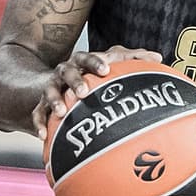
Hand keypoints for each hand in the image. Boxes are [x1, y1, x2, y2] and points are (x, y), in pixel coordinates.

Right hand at [31, 45, 166, 136]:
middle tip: (83, 93)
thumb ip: (132, 59)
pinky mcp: (41, 105)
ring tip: (61, 112)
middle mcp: (64, 73)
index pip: (88, 58)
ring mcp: (51, 88)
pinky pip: (37, 114)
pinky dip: (39, 124)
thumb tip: (158, 58)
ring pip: (49, 92)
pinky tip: (44, 137)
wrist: (56, 81)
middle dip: (74, 82)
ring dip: (55, 101)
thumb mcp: (109, 63)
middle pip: (67, 72)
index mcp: (81, 62)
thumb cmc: (91, 74)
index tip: (105, 70)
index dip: (95, 63)